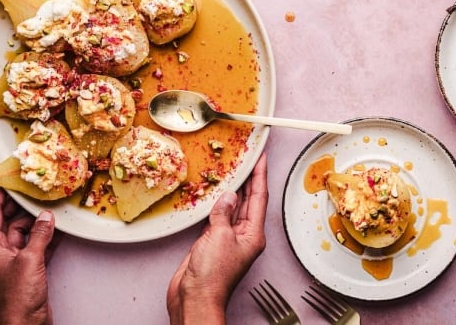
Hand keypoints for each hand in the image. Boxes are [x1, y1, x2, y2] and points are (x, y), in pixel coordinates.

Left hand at [0, 187, 61, 324]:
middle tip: (37, 190)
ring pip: (27, 232)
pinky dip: (47, 237)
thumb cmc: (17, 296)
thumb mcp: (30, 260)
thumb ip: (40, 235)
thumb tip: (47, 216)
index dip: (0, 194)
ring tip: (52, 208)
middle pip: (11, 220)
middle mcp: (1, 250)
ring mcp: (15, 259)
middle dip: (24, 206)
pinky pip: (38, 245)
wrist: (25, 323)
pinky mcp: (30, 268)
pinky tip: (58, 228)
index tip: (7, 179)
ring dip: (39, 222)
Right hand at [167, 153, 268, 324]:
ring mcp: (228, 238)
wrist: (194, 297)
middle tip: (247, 157)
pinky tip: (214, 193)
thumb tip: (228, 195)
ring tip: (232, 168)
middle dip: (248, 179)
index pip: (259, 197)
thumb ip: (224, 213)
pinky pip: (217, 217)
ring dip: (232, 189)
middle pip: (249, 200)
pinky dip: (216, 203)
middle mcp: (244, 235)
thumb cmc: (213, 276)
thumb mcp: (220, 237)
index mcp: (253, 234)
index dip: (260, 175)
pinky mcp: (211, 242)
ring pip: (233, 207)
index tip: (261, 157)